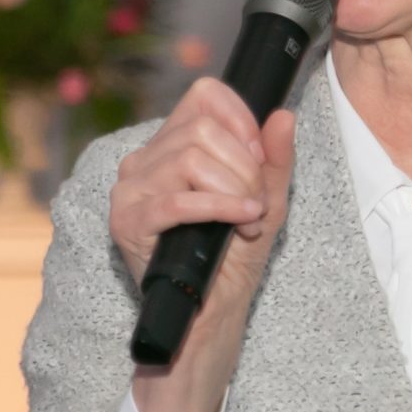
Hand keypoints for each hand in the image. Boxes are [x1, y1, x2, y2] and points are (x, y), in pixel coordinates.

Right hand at [109, 79, 297, 411]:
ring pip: (191, 159)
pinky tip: (243, 222)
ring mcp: (130, 190)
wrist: (209, 315)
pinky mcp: (127, 222)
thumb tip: (284, 115)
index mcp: (171, 145)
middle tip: (256, 204)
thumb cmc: (233, 257)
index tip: (259, 157)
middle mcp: (143, 160)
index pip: (203, 95)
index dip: (240, 119)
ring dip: (235, 191)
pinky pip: (177, 200)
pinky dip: (219, 207)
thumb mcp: (266, 201)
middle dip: (245, 168)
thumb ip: (275, 159)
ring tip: (247, 221)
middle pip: (203, 129)